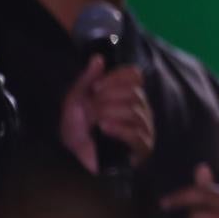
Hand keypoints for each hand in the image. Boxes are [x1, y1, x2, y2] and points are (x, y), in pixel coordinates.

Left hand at [59, 55, 154, 175]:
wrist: (74, 159)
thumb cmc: (77, 129)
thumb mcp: (75, 101)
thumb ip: (87, 79)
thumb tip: (98, 58)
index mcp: (127, 94)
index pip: (135, 75)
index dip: (116, 77)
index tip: (96, 87)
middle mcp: (140, 107)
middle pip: (133, 92)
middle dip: (107, 99)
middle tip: (90, 109)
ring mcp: (144, 126)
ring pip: (134, 110)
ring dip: (108, 114)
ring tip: (94, 123)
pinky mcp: (143, 146)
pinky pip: (136, 132)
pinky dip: (118, 128)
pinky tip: (104, 128)